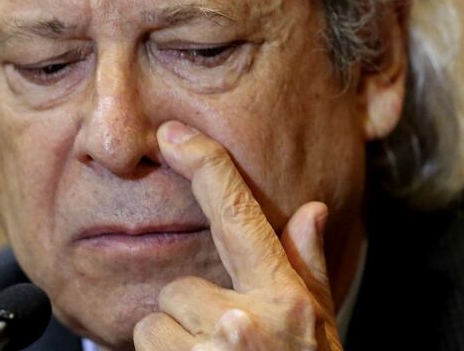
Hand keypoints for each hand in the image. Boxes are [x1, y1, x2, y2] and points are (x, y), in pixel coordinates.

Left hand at [133, 121, 343, 350]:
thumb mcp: (320, 330)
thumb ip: (307, 268)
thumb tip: (312, 210)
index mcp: (283, 299)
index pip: (238, 215)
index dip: (205, 167)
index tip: (173, 134)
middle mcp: (243, 320)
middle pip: (181, 286)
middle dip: (192, 313)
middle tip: (223, 346)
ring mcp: (208, 349)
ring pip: (157, 318)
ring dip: (175, 341)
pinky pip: (144, 343)